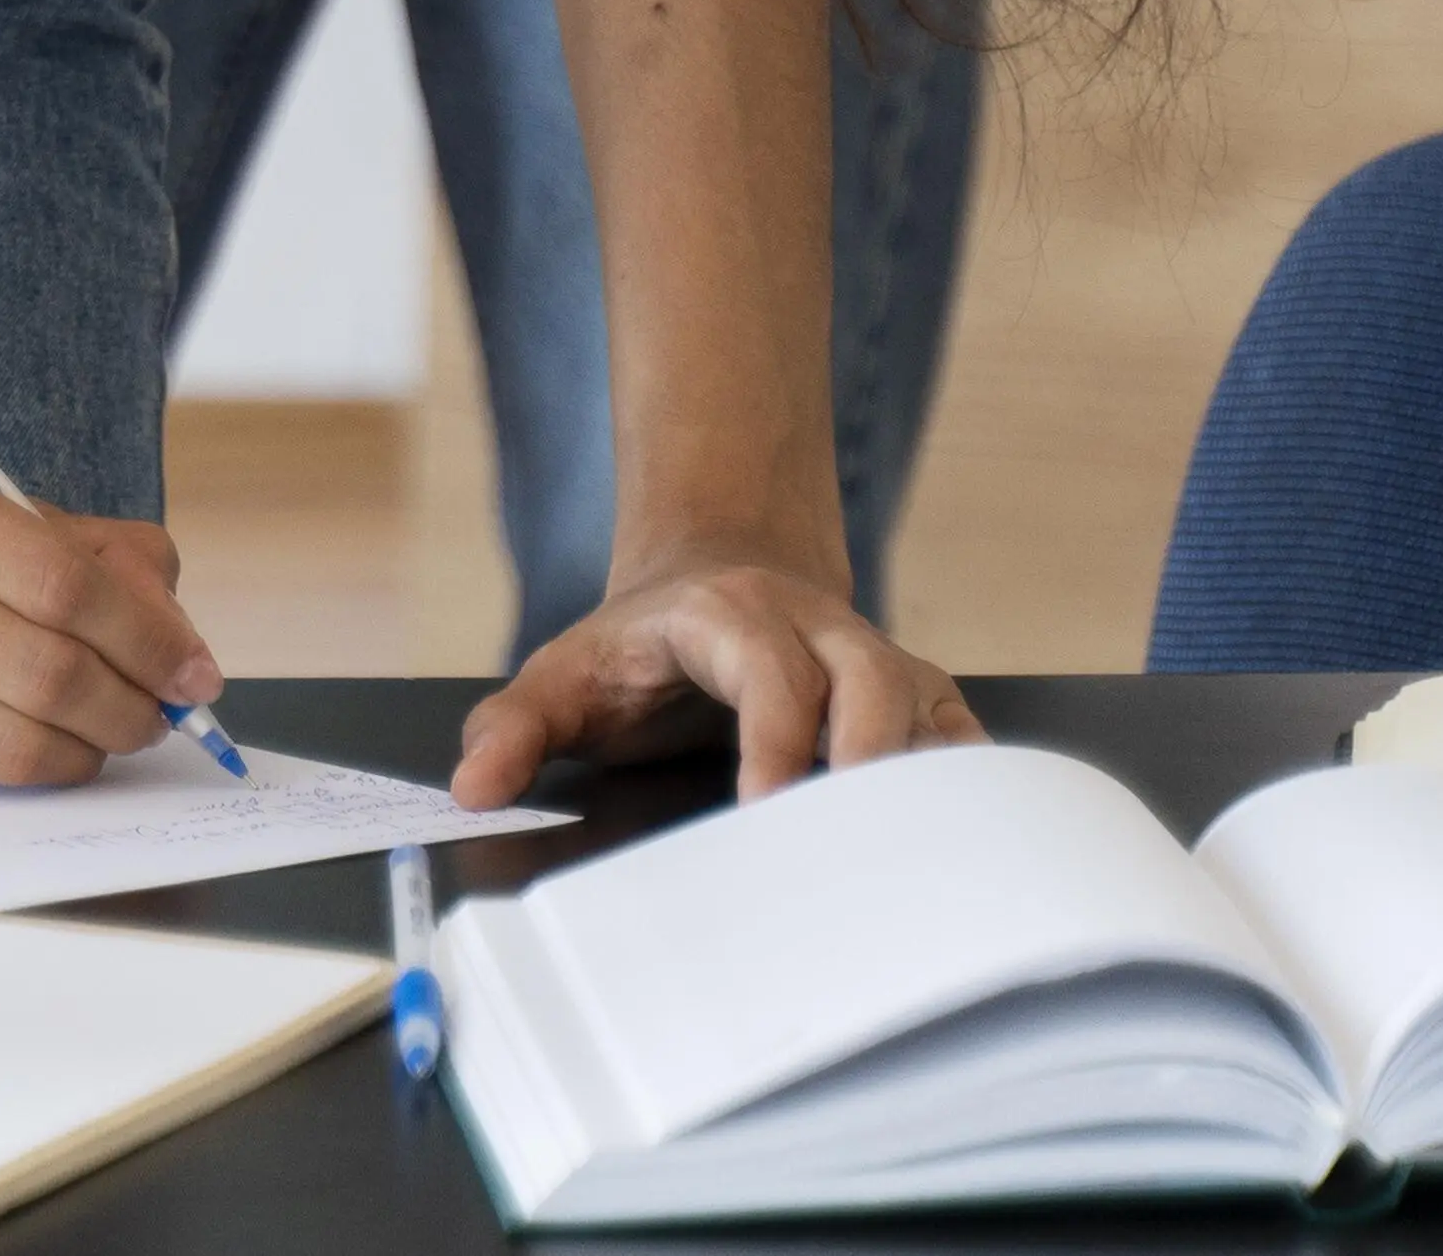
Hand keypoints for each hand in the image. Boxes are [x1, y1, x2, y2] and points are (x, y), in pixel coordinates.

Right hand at [0, 443, 225, 787]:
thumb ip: (80, 547)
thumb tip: (179, 630)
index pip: (67, 582)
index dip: (153, 639)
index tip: (196, 671)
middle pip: (54, 670)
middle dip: (135, 707)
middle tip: (159, 715)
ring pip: (21, 745)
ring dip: (90, 752)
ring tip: (104, 735)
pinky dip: (21, 767)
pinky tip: (24, 740)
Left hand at [453, 538, 974, 806]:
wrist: (715, 572)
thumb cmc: (638, 647)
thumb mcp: (561, 674)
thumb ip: (509, 728)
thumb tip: (473, 787)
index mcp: (731, 617)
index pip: (772, 675)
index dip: (779, 743)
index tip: (767, 813)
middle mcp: (820, 630)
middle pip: (874, 686)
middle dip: (869, 766)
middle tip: (853, 856)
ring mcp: (878, 661)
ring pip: (930, 711)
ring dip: (925, 785)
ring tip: (910, 869)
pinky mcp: (917, 697)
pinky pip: (962, 737)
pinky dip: (968, 791)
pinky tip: (960, 856)